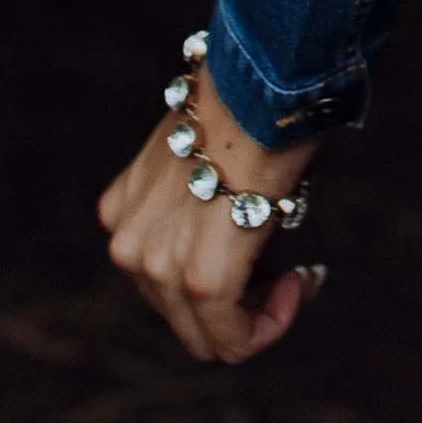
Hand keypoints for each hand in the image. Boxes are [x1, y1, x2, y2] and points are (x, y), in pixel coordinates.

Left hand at [97, 61, 323, 365]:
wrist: (260, 82)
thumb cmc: (247, 110)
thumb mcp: (203, 162)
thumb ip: (200, 209)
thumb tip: (239, 236)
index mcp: (121, 213)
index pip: (163, 280)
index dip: (218, 278)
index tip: (262, 256)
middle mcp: (127, 246)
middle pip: (184, 313)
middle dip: (239, 301)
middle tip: (290, 269)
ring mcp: (157, 267)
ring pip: (209, 334)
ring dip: (259, 311)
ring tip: (297, 273)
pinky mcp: (199, 282)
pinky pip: (232, 340)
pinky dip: (271, 322)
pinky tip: (300, 281)